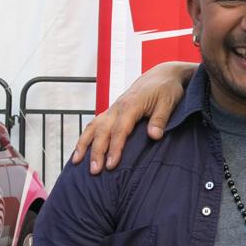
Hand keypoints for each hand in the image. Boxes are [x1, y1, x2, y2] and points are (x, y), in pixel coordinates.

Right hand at [72, 61, 194, 173]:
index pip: (120, 130)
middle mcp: (117, 107)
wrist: (162, 74)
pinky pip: (95, 124)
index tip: (112, 165)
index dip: (115, 148)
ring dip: (85, 145)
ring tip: (77, 162)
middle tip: (95, 171)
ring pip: (93, 127)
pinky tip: (81, 150)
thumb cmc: (167, 89)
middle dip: (97, 151)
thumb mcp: (169, 102)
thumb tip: (154, 136)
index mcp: (131, 105)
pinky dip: (86, 137)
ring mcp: (113, 108)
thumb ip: (160, 119)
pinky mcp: (113, 111)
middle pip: (102, 131)